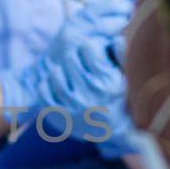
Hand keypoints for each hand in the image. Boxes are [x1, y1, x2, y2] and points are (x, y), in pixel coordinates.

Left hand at [0, 0, 134, 135]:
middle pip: (70, 58)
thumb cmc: (118, 96)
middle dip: (74, 56)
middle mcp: (90, 94)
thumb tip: (118, 37)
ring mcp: (72, 106)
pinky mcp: (57, 114)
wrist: (110, 131)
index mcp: (108, 82)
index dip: (89, 46)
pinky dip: (48, 85)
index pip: (89, 48)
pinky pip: (44, 90)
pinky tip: (58, 85)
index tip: (91, 51)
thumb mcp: (125, 77)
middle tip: (79, 62)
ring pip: (55, 73)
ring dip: (60, 70)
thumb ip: (121, 56)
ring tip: (68, 74)